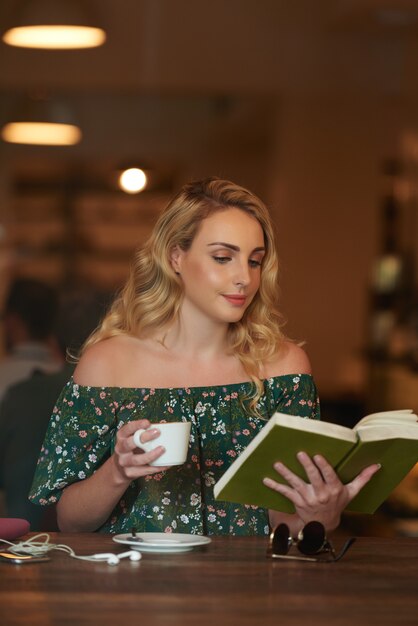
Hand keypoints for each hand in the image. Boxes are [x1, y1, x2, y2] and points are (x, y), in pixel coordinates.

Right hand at [112, 419, 169, 482]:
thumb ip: (142, 433)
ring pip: (137, 460)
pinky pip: (145, 470)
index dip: (137, 425)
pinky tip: (166, 464)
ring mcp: (124, 462)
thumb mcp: (132, 438)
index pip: (127, 429)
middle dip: (144, 437)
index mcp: (121, 437)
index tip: (147, 422)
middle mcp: (120, 449)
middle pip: (129, 443)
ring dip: (151, 455)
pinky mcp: (130, 473)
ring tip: (162, 449)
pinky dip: (157, 467)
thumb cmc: (131, 449)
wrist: (119, 469)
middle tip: (157, 432)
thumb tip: (164, 429)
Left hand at [263, 451, 380, 530]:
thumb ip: (363, 478)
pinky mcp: (297, 501)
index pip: (329, 476)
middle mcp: (321, 494)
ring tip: (277, 464)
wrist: (324, 525)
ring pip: (296, 484)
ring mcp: (308, 498)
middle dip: (306, 466)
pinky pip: (285, 493)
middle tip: (299, 453)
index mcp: (334, 489)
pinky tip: (265, 479)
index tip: (317, 455)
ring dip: (285, 474)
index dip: (323, 466)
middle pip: (313, 478)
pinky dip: (275, 486)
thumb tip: (377, 465)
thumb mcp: (352, 492)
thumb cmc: (338, 503)